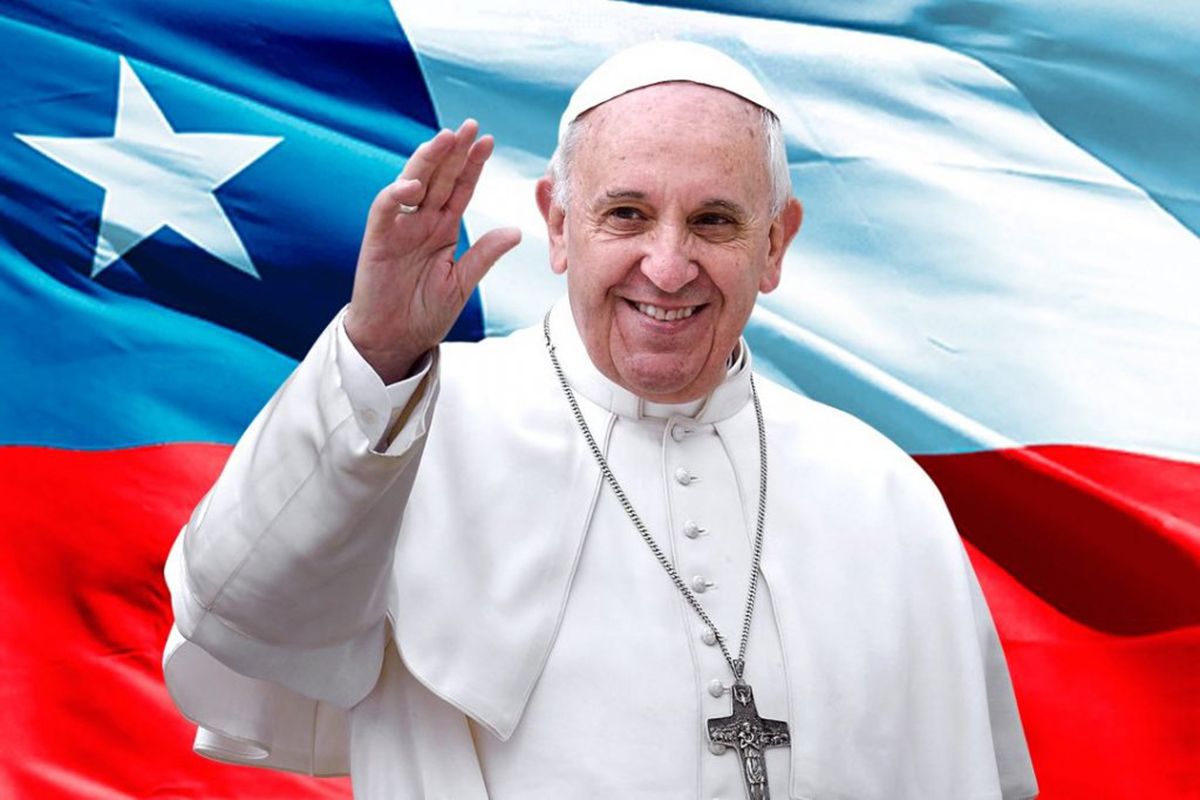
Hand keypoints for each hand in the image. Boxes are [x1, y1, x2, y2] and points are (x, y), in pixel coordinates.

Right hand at [345, 119, 521, 382]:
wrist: (395, 340)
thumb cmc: (423, 312)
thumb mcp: (462, 282)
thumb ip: (484, 255)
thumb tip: (514, 231)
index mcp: (442, 229)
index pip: (460, 189)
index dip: (473, 165)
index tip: (488, 141)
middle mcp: (421, 222)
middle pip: (439, 178)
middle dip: (454, 151)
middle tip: (471, 126)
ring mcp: (398, 229)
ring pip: (412, 184)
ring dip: (428, 160)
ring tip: (445, 138)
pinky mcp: (377, 241)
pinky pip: (385, 210)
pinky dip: (396, 194)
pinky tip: (413, 184)